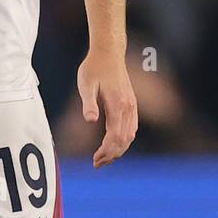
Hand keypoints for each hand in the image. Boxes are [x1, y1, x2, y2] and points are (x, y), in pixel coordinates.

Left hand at [77, 49, 137, 168]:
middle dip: (111, 155)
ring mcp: (132, 106)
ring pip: (130, 136)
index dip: (106, 151)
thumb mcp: (85, 84)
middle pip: (124, 140)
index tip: (95, 160)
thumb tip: (90, 121)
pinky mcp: (131, 104)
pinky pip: (132, 128)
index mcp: (117, 104)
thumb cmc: (93, 68)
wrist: (108, 53)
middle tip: (97, 164)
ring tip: (104, 158)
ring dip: (118, 149)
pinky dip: (124, 140)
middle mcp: (128, 107)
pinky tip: (114, 144)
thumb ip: (88, 103)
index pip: (115, 137)